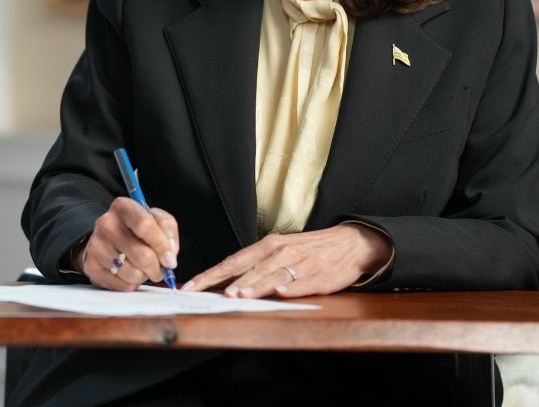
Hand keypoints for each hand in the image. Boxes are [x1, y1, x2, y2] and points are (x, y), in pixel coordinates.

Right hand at [79, 198, 177, 291]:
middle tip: (159, 270)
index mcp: (122, 207)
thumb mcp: (156, 219)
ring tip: (142, 269)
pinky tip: (129, 274)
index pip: (144, 224)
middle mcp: (106, 223)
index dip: (161, 245)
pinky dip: (132, 284)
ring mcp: (95, 245)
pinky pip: (121, 285)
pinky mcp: (91, 266)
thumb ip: (168, 230)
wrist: (109, 240)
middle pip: (141, 254)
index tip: (170, 259)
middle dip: (156, 267)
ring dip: (144, 276)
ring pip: (132, 273)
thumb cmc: (136, 229)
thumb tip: (169, 255)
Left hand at [180, 224, 392, 298]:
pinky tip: (281, 292)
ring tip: (239, 294)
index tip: (191, 285)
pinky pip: (302, 283)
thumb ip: (256, 265)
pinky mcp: (317, 277)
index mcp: (268, 245)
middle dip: (226, 281)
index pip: (233, 261)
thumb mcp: (281, 250)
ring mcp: (299, 264)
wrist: (348, 243)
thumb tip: (228, 281)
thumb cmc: (309, 249)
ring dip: (254, 285)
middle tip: (206, 292)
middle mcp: (280, 252)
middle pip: (248, 268)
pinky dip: (291, 287)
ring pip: (272, 275)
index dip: (210, 274)